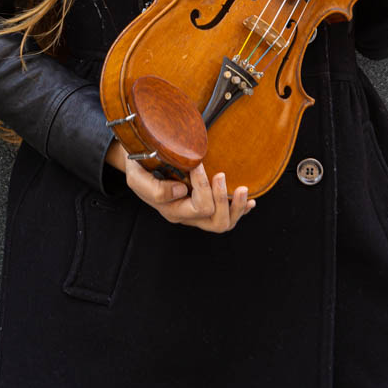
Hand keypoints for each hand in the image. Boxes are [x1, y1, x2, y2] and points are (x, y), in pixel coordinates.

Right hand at [106, 140, 254, 231]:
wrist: (140, 167)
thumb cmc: (139, 169)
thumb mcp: (137, 177)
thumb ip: (155, 188)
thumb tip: (181, 190)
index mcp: (172, 209)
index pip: (198, 206)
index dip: (202, 185)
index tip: (197, 163)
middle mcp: (187, 215)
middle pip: (215, 221)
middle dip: (222, 198)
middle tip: (220, 174)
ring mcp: (197, 214)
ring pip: (223, 224)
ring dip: (237, 207)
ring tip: (243, 189)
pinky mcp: (205, 207)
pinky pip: (228, 217)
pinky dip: (241, 209)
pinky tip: (250, 201)